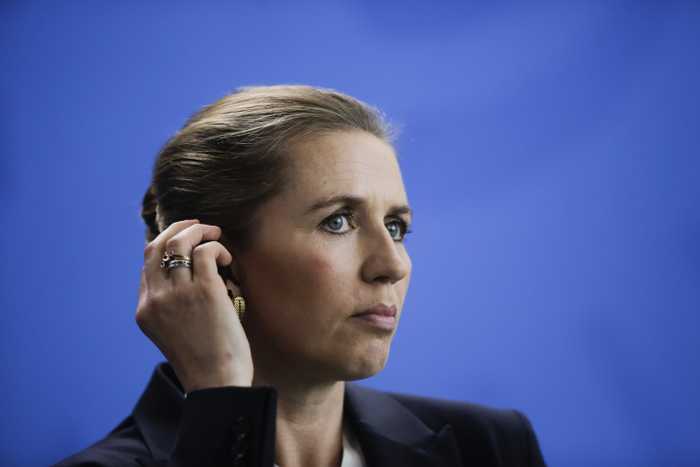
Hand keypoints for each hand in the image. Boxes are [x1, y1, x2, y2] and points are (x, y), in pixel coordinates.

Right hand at [136, 219, 253, 392]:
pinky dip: (216, 247)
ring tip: (217, 234)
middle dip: (177, 229)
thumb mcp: (173, 332)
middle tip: (199, 226)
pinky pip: (206, 251)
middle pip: (157, 246)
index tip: (184, 242)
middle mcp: (156, 298)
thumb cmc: (203, 360)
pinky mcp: (205, 290)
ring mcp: (178, 293)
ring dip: (201, 232)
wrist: (216, 382)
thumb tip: (187, 277)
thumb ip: (171, 306)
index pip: (147, 264)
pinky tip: (226, 259)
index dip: (166, 246)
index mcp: (144, 310)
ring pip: (181, 242)